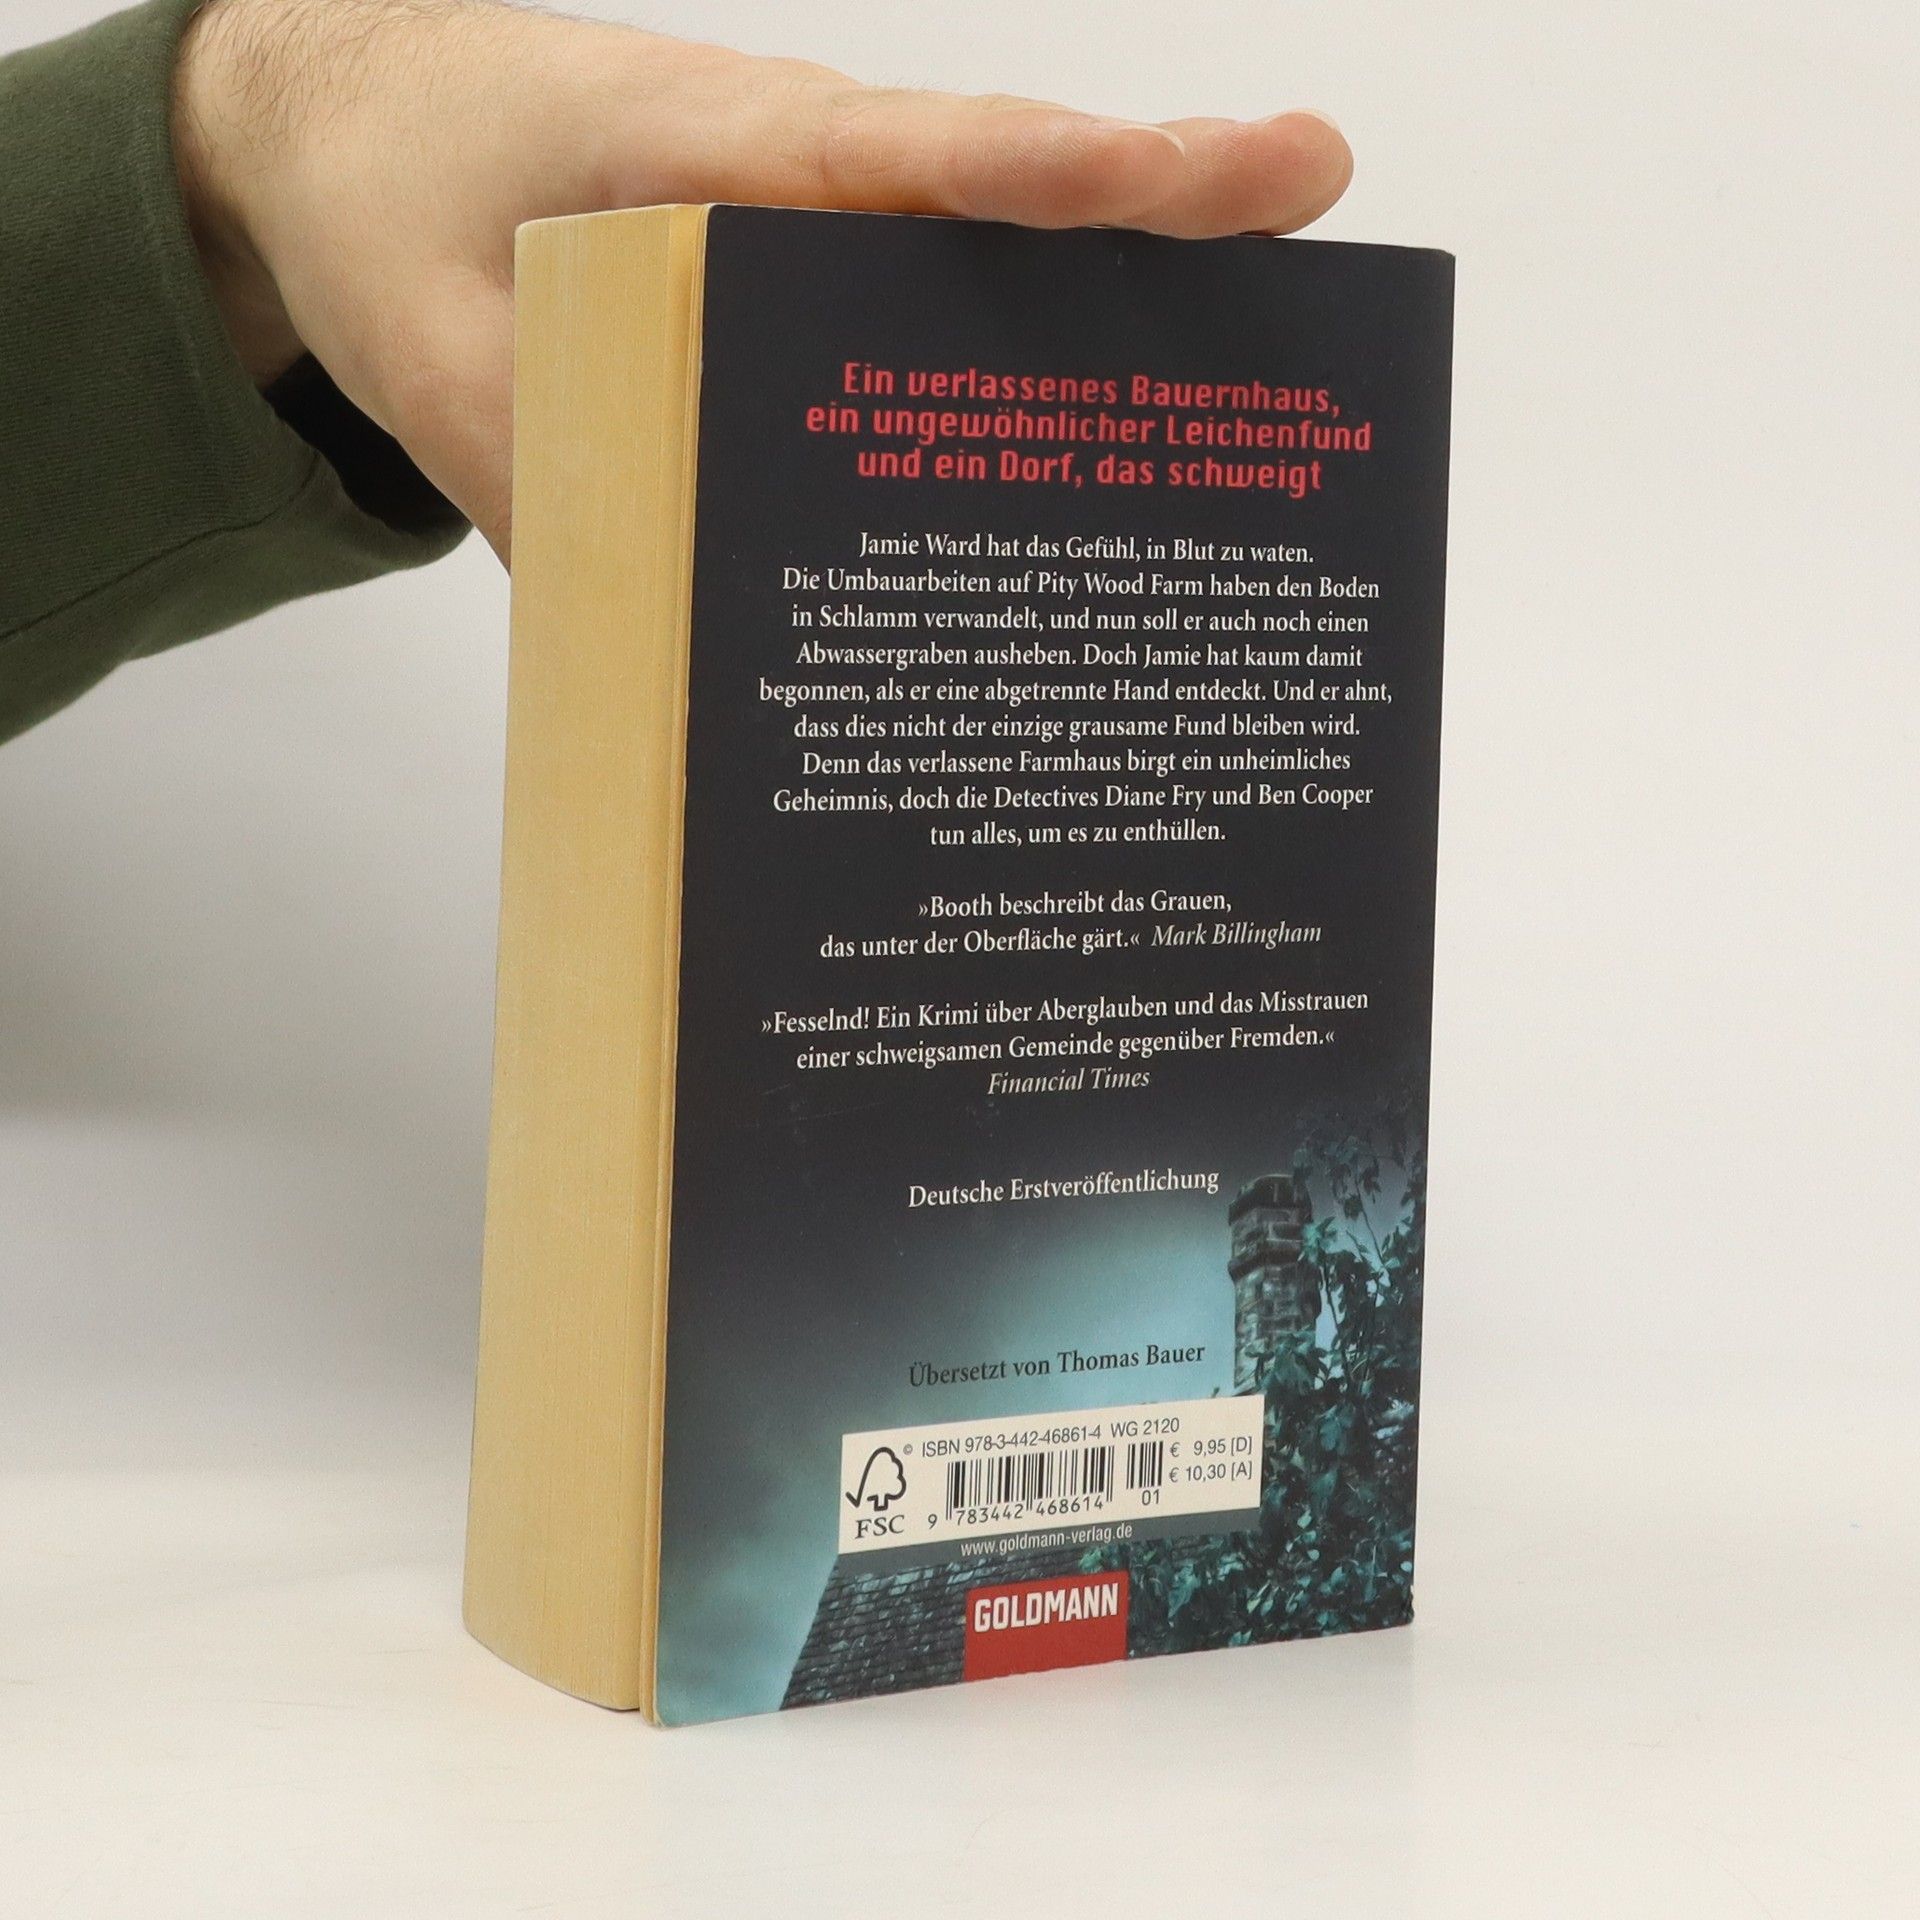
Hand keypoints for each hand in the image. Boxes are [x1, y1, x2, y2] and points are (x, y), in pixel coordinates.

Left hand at [173, 0, 1352, 558]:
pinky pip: (921, 337)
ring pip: (987, 278)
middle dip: (1162, 227)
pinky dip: (1000, 399)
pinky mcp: (808, 297)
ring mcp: (821, 238)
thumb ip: (546, 479)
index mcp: (720, 151)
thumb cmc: (401, 204)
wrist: (358, 135)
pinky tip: (1050, 510)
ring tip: (1248, 427)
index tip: (1212, 178)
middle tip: (1316, 236)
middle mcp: (806, 183)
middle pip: (1008, 205)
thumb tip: (674, 656)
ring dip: (1110, 334)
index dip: (1066, 174)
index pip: (921, 154)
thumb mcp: (438, 347)